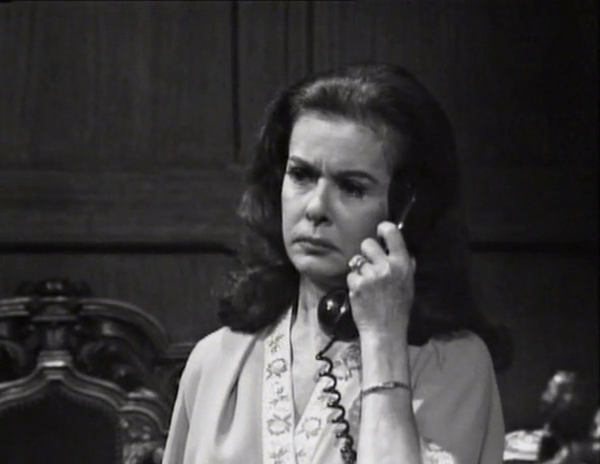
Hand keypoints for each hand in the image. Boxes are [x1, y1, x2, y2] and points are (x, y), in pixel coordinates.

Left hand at [346, 221, 415, 339]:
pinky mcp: (356, 284)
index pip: (392, 233)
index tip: (380, 231)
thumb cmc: (398, 307)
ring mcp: (370, 275)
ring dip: (359, 270)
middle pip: (367, 243)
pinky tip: (362, 293)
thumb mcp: (408, 283)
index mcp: (402, 264)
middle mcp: (386, 266)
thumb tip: (398, 247)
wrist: (385, 330)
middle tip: (370, 264)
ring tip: (367, 283)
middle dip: (366, 252)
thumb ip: (404, 265)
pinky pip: (350, 275)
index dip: (383, 228)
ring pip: (356, 260)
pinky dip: (354, 283)